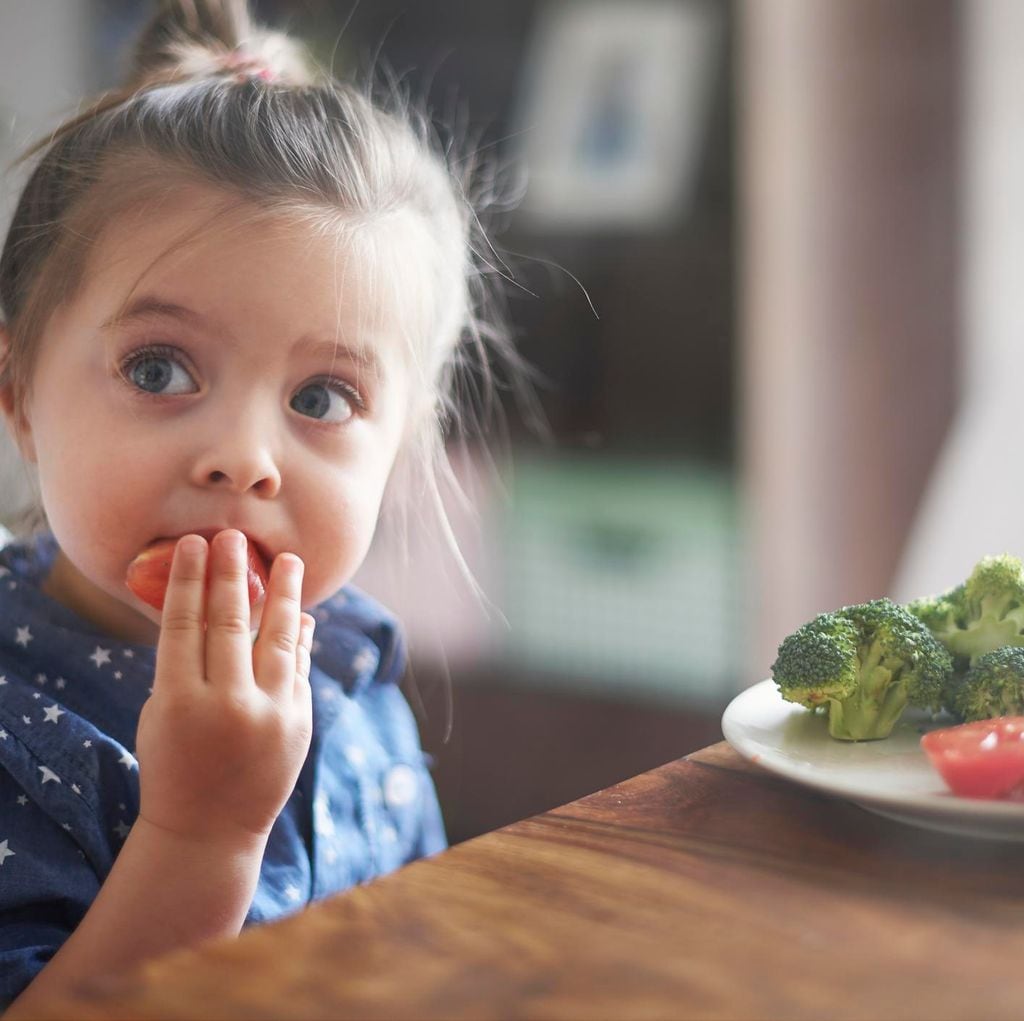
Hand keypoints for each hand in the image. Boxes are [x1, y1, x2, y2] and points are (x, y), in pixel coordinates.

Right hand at [134, 530, 313, 849]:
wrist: (209, 830)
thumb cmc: (173, 764)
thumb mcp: (162, 715)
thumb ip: (185, 665)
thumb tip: (213, 608)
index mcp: (178, 702)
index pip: (184, 625)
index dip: (190, 580)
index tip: (195, 544)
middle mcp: (227, 706)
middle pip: (230, 623)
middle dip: (232, 574)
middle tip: (234, 536)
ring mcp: (269, 715)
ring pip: (279, 639)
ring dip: (285, 595)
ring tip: (289, 560)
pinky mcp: (298, 724)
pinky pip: (299, 668)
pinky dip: (301, 639)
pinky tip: (301, 614)